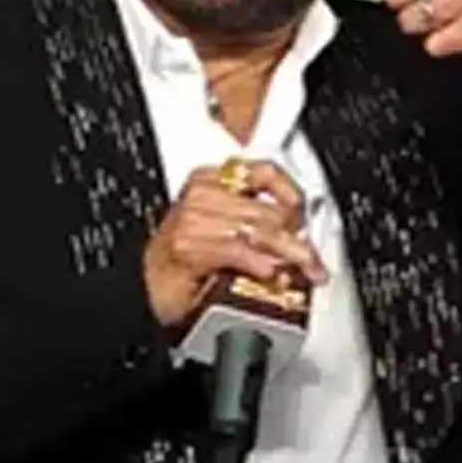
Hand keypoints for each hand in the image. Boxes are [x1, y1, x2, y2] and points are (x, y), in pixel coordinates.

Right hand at [145, 160, 328, 326]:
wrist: (147, 291)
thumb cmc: (183, 263)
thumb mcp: (221, 231)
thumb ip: (255, 226)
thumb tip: (298, 239)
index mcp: (209, 179)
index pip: (263, 171)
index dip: (291, 191)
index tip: (305, 213)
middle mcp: (201, 194)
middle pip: (268, 211)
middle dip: (299, 240)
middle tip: (314, 262)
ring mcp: (193, 220)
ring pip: (260, 232)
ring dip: (288, 256)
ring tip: (303, 272)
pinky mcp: (189, 246)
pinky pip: (238, 250)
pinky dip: (260, 264)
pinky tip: (271, 274)